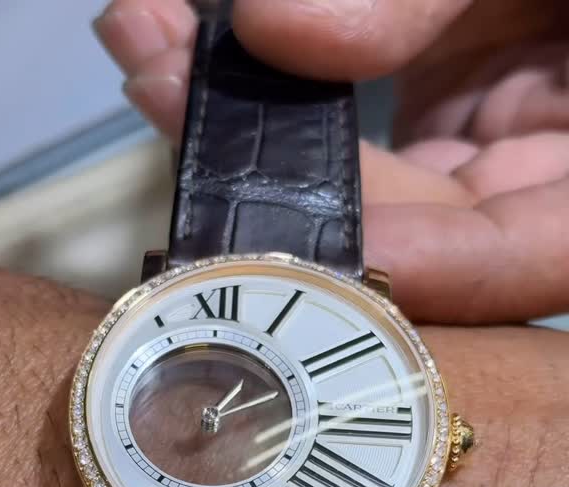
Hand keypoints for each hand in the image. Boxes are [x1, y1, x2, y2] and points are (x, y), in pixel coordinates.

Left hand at [95, 0, 568, 323]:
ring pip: (375, 166)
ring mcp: (506, 132)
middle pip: (421, 219)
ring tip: (152, 46)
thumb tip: (279, 28)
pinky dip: (290, 75)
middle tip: (166, 89)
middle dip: (287, 171)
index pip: (522, 254)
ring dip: (261, 116)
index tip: (309, 243)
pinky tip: (200, 38)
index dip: (422, 264)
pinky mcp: (464, 89)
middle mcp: (553, 169)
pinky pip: (369, 110)